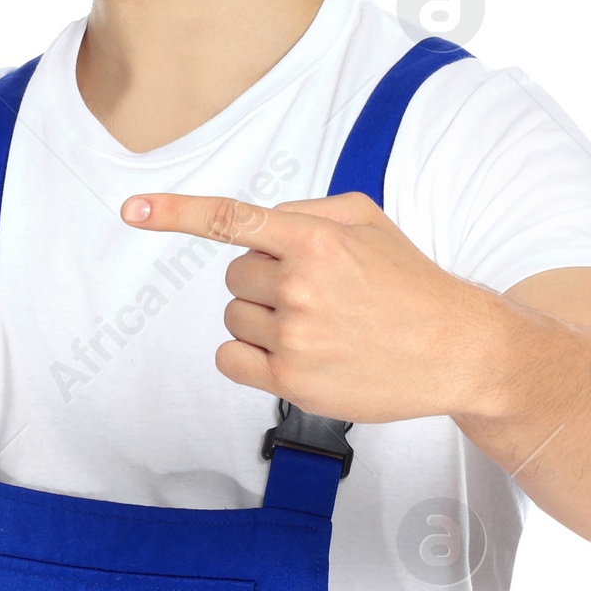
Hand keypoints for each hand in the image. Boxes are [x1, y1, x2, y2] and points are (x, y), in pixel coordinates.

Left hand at [121, 191, 501, 423]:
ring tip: (320, 326)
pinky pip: (232, 359)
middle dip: (263, 281)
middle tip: (314, 294)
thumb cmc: (412, 283)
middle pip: (234, 276)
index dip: (175, 212)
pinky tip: (293, 353)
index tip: (132, 210)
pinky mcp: (292, 381)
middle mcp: (300, 286)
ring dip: (262, 319)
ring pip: (234, 317)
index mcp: (315, 239)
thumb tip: (254, 227)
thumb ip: (306, 211)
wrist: (458, 349)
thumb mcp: (368, 221)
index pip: (231, 220)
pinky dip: (249, 355)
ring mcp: (295, 337)